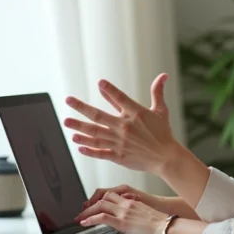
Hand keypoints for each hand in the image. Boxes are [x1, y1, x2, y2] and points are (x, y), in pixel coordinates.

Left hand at [64, 73, 184, 174]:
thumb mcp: (161, 110)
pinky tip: (79, 146)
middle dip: (81, 108)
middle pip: (98, 116)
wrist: (166, 158)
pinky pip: (100, 152)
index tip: (100, 83)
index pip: (121, 98)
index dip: (110, 90)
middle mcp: (125, 127)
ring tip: (68, 123)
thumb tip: (163, 75)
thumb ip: (157, 92)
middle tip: (68, 100)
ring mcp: (120, 142)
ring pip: (95, 134)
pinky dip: (89, 150)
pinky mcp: (118, 155)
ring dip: (80, 128)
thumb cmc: (163, 133)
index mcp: (136, 113)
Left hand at [75, 191, 167, 233]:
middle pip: (102, 198)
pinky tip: (84, 223)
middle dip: (89, 205)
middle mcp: (125, 203)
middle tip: (81, 212)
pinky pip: (102, 217)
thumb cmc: (159, 222)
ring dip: (86, 212)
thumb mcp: (144, 211)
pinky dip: (91, 219)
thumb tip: (127, 213)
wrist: (166, 227)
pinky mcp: (122, 222)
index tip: (91, 205)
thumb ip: (133, 208)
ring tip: (79, 218)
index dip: (98, 198)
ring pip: (99, 205)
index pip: (110, 194)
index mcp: (131, 200)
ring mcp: (123, 212)